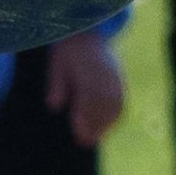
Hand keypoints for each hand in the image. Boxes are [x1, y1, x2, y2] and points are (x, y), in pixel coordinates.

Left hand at [45, 32, 126, 147]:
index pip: (87, 95)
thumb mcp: (57, 64)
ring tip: (95, 138)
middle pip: (102, 104)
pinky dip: (116, 115)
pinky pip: (122, 100)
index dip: (83, 114)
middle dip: (95, 124)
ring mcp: (115, 76)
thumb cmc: (68, 51)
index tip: (77, 130)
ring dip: (106, 123)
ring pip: (114, 104)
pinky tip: (108, 127)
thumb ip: (56, 84)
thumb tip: (53, 107)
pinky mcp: (120, 79)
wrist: (89, 32)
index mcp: (87, 69)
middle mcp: (104, 74)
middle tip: (84, 142)